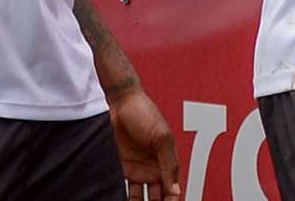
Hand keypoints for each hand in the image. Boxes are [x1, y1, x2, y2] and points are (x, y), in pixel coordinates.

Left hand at [109, 85, 182, 200]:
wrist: (118, 103)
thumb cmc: (144, 112)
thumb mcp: (162, 138)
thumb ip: (169, 164)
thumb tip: (175, 189)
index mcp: (167, 160)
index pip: (172, 187)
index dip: (173, 200)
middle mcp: (152, 166)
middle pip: (158, 195)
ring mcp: (136, 168)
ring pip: (141, 196)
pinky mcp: (121, 168)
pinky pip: (123, 189)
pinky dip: (125, 199)